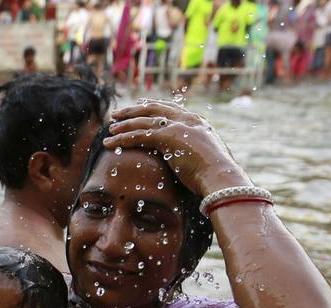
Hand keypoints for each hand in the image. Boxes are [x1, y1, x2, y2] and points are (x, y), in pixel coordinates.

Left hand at [104, 99, 248, 197]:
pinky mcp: (167, 138)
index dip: (152, 106)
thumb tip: (198, 164)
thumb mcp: (208, 159)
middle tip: (117, 114)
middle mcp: (186, 119)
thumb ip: (198, 154)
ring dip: (124, 125)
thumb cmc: (217, 176)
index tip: (139, 106)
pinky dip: (122, 138)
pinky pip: (138, 135)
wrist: (221, 178)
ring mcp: (177, 127)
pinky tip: (111, 142)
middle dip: (133, 111)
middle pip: (153, 109)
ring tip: (110, 129)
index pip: (170, 108)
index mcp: (197, 122)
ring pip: (143, 121)